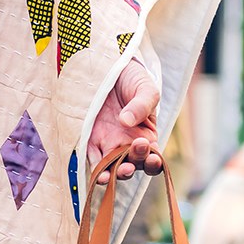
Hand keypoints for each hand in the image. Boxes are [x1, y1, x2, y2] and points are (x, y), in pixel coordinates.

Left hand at [87, 60, 163, 181]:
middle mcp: (127, 145)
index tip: (152, 155)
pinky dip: (97, 172)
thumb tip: (127, 121)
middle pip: (133, 165)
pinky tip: (100, 175)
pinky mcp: (89, 143)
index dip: (154, 162)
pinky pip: (93, 162)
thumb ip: (142, 104)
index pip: (152, 157)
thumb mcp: (144, 88)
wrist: (107, 67)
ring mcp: (107, 145)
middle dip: (135, 163)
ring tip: (118, 171)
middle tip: (135, 151)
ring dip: (116, 174)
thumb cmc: (131, 80)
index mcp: (146, 136)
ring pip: (113, 169)